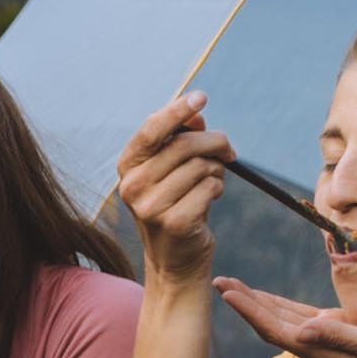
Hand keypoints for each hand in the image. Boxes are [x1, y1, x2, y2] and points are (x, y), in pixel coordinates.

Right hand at [117, 90, 230, 286]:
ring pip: (202, 166)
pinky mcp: (174, 223)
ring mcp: (150, 206)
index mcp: (128, 166)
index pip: (152, 129)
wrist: (174, 259)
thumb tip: (197, 115)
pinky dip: (217, 189)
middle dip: (215, 143)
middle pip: (185, 145)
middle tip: (228, 152)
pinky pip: (210, 188)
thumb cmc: (174, 205)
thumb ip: (180, 139)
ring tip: (211, 183)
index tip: (201, 98)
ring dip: (216, 171)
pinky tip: (209, 201)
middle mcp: (133, 185)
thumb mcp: (170, 170)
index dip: (178, 110)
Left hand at [214, 279, 356, 357]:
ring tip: (232, 285)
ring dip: (255, 303)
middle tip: (219, 281)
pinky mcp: (334, 331)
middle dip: (244, 304)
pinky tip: (264, 297)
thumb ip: (341, 337)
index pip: (276, 329)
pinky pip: (297, 317)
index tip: (228, 291)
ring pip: (280, 320)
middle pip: (270, 324)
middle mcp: (316, 346)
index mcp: (321, 349)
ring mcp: (323, 340)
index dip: (250, 310)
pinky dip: (277, 305)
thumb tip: (303, 331)